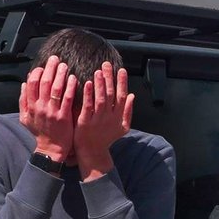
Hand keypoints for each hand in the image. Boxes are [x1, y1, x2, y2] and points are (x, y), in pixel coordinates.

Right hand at [19, 55, 76, 162]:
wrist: (51, 149)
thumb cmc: (40, 133)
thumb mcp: (25, 118)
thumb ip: (23, 101)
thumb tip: (23, 84)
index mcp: (31, 106)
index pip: (31, 84)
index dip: (37, 72)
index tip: (42, 66)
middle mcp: (40, 108)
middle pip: (43, 82)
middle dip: (49, 68)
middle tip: (55, 58)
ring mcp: (52, 112)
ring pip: (55, 88)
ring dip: (60, 74)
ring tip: (64, 65)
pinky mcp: (64, 117)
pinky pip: (67, 98)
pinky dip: (70, 87)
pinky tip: (74, 78)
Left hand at [73, 63, 133, 179]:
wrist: (93, 153)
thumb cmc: (106, 139)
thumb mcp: (122, 127)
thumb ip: (128, 111)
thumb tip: (132, 95)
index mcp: (118, 116)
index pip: (123, 96)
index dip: (123, 82)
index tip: (121, 70)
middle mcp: (110, 117)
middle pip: (112, 94)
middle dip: (110, 78)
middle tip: (107, 64)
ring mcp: (97, 120)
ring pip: (101, 99)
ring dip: (100, 84)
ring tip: (99, 71)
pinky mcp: (85, 123)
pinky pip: (88, 106)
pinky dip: (88, 95)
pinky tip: (87, 83)